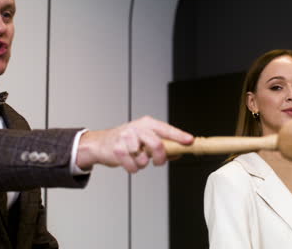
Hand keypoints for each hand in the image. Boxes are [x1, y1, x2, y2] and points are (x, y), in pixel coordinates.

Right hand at [76, 116, 192, 172]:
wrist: (102, 143)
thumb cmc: (127, 140)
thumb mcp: (145, 138)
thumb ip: (163, 145)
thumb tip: (178, 152)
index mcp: (147, 123)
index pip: (166, 129)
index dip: (179, 136)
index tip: (189, 141)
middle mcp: (137, 128)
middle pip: (156, 144)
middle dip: (160, 158)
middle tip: (158, 162)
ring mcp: (126, 137)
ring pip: (144, 158)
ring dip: (143, 164)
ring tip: (138, 159)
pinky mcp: (117, 149)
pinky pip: (132, 166)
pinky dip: (133, 168)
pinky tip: (130, 162)